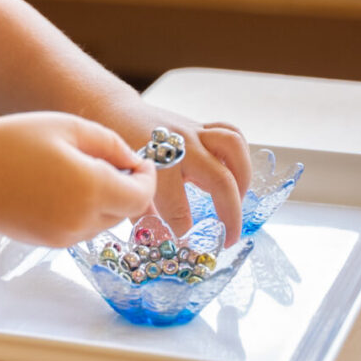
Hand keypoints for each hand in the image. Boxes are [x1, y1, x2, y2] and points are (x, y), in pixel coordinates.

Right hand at [0, 112, 156, 246]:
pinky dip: (82, 211)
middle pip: (125, 211)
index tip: (138, 162)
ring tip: (76, 170)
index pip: (142, 196)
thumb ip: (111, 144)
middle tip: (106, 160)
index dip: (146, 178)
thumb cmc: (10, 142)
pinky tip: (58, 187)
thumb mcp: (69, 127)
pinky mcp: (47, 244)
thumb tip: (133, 162)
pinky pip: (80, 229)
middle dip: (125, 187)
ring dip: (104, 200)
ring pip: (104, 223)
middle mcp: (81, 219)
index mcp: (91, 187)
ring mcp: (63, 237)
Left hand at [99, 103, 252, 245]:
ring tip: (239, 201)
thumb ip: (141, 212)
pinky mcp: (202, 126)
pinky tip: (236, 177)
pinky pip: (232, 134)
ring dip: (244, 177)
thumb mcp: (124, 185)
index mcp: (157, 165)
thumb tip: (157, 243)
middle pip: (219, 180)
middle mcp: (180, 146)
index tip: (186, 247)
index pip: (178, 209)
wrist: (116, 114)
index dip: (184, 232)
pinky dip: (240, 156)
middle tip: (229, 239)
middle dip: (230, 215)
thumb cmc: (119, 152)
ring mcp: (194, 132)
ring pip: (233, 146)